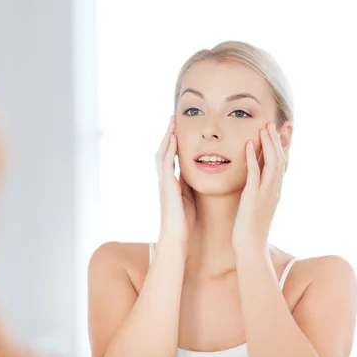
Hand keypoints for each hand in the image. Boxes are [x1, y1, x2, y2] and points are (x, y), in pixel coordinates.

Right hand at [155, 116, 195, 252]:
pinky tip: (174, 139)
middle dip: (168, 134)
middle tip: (173, 118)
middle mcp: (164, 180)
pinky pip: (166, 164)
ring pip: (162, 154)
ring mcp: (164, 182)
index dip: (173, 142)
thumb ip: (189, 187)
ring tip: (172, 122)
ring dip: (167, 137)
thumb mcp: (189, 199)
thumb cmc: (184, 222)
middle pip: (163, 151)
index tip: (179, 128)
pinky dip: (169, 150)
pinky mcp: (166, 186)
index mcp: (171, 182)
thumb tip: (194, 177)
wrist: (175, 237)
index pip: (170, 157)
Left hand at [233, 123, 285, 253]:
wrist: (250, 247)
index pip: (282, 163)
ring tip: (264, 128)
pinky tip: (248, 144)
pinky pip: (254, 173)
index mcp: (275, 190)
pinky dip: (252, 157)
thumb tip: (255, 180)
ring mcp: (266, 193)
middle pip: (279, 159)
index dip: (283, 146)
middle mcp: (274, 189)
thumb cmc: (250, 228)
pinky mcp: (253, 197)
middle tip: (274, 123)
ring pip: (271, 163)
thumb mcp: (258, 205)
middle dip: (277, 140)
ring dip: (268, 144)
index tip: (284, 130)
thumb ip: (259, 191)